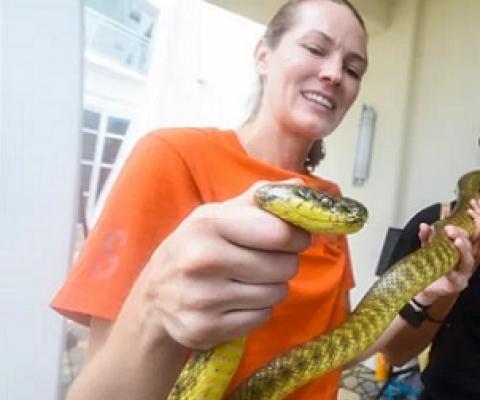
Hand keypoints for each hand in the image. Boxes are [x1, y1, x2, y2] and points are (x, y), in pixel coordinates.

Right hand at [134, 179, 310, 349]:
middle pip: (284, 266)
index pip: (279, 233)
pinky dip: (257, 310)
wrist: (154, 295)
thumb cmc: (195, 247)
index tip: (294, 238)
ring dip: (271, 287)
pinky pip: (261, 317)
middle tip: (264, 261)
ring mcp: (201, 298)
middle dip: (283, 263)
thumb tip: (299, 185)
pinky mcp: (205, 328)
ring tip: (247, 281)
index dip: (297, 236)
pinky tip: (236, 301)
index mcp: (207, 224)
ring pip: (276, 293)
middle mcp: (201, 260)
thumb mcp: (216, 215)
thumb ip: (258, 200)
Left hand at [415, 198, 479, 304]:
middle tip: (451, 229)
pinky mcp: (458, 285)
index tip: (454, 219)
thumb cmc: (429, 267)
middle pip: (469, 247)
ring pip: (467, 261)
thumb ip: (427, 238)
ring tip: (458, 241)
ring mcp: (463, 273)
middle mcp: (464, 261)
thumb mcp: (427, 249)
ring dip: (463, 250)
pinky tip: (449, 268)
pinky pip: (457, 278)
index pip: (468, 236)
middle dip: (461, 235)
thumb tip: (424, 225)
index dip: (466, 227)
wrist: (422, 287)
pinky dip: (453, 272)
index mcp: (460, 251)